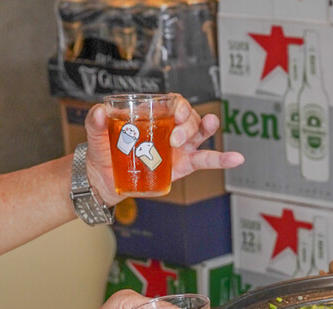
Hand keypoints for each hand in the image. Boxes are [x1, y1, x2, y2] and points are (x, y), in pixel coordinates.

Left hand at [84, 94, 244, 204]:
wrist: (104, 181)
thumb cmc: (102, 154)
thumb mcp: (95, 137)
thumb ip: (96, 123)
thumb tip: (98, 111)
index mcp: (154, 116)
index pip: (173, 103)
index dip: (179, 105)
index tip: (174, 114)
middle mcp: (170, 128)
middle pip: (189, 118)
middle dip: (187, 124)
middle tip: (174, 138)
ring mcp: (180, 147)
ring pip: (200, 134)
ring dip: (206, 128)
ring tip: (210, 124)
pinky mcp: (183, 166)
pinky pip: (206, 161)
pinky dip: (223, 160)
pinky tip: (237, 158)